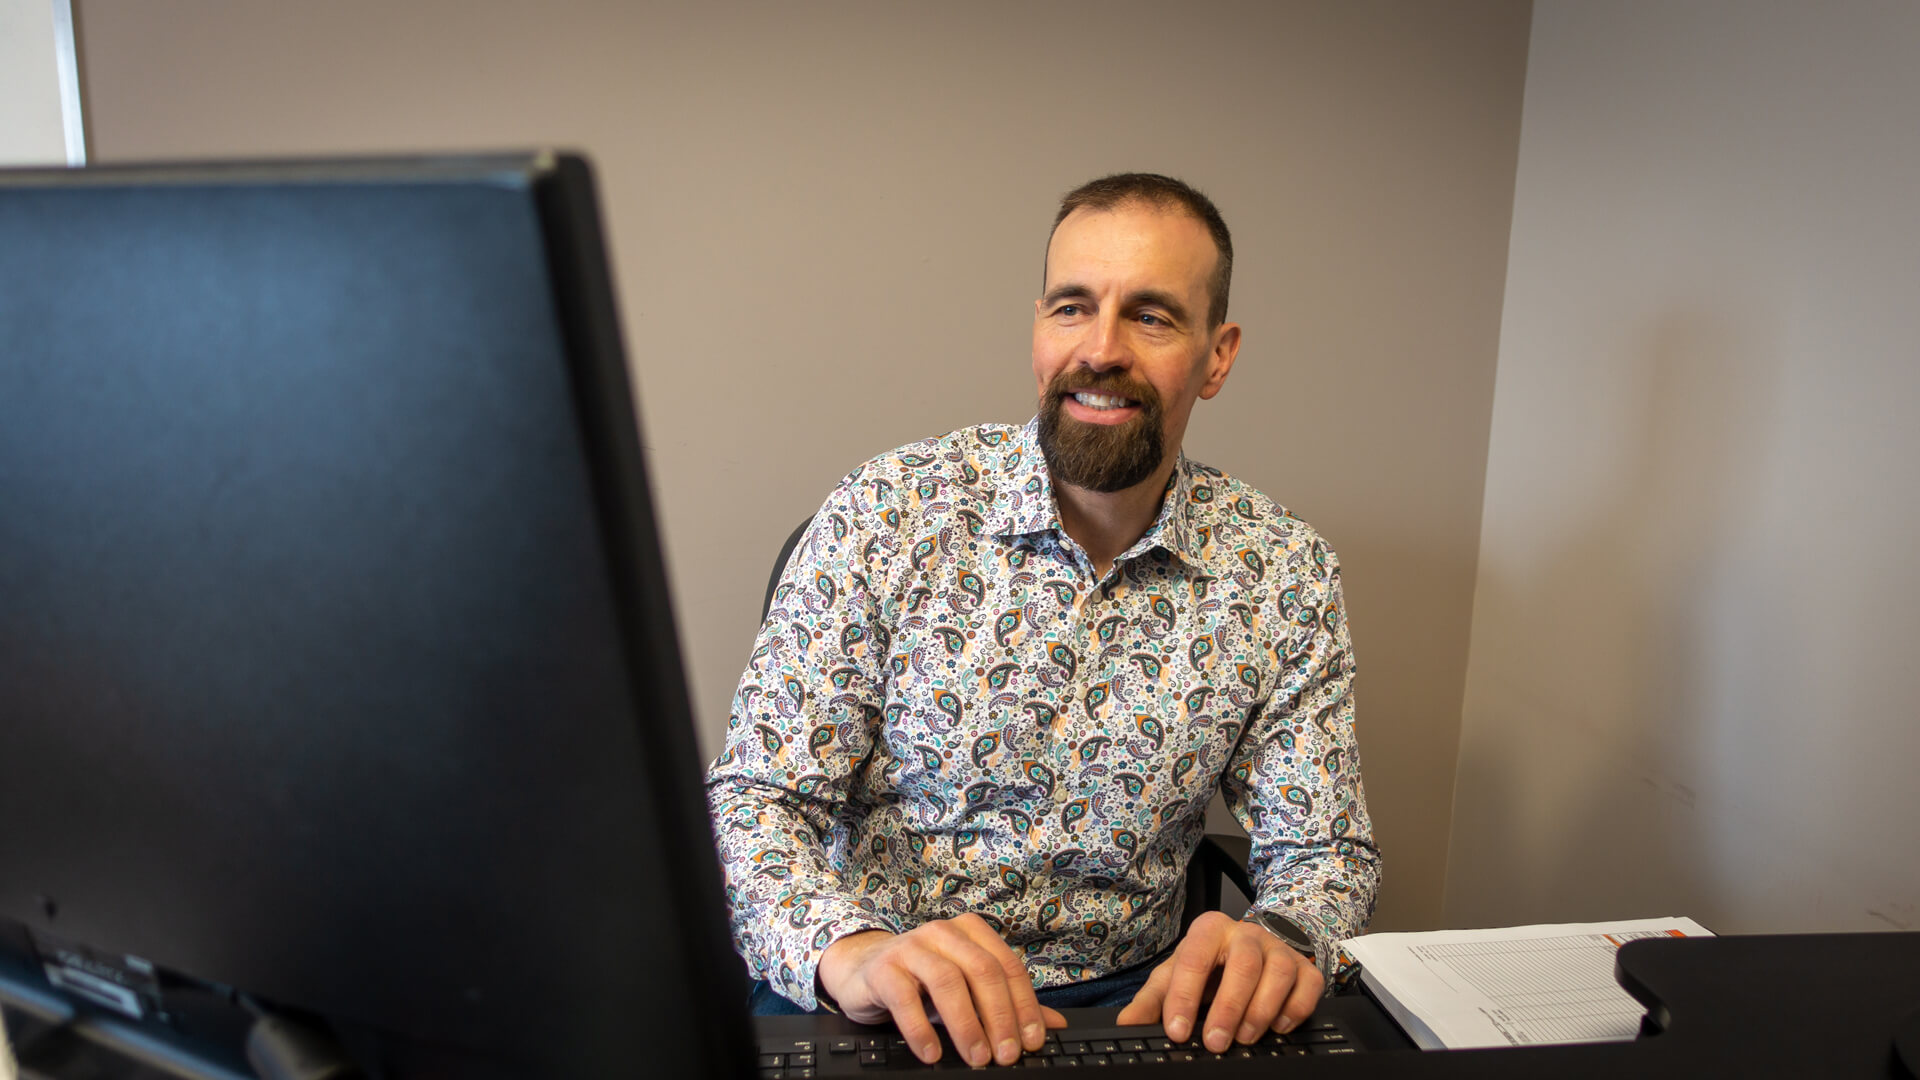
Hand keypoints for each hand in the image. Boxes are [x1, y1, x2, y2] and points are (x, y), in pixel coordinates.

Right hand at [816, 914, 1066, 1066]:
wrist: (863, 971)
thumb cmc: (922, 981)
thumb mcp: (967, 990)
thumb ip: (1008, 1004)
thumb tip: (1055, 1025)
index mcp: (971, 932)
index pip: (1007, 966)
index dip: (1024, 1006)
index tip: (1032, 1042)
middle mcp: (943, 932)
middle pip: (982, 971)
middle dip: (1000, 1016)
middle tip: (1006, 1055)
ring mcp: (911, 946)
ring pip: (948, 981)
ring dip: (966, 1024)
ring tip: (976, 1058)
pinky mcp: (883, 968)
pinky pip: (906, 998)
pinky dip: (922, 1029)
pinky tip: (932, 1053)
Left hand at [1115, 911, 1322, 1051]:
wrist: (1254, 947)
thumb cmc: (1211, 964)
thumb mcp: (1177, 974)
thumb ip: (1152, 999)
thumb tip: (1127, 1024)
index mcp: (1209, 930)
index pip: (1194, 959)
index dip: (1184, 996)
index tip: (1176, 1030)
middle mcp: (1247, 933)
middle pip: (1242, 964)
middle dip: (1228, 1007)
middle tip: (1215, 1042)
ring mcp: (1280, 948)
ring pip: (1279, 972)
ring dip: (1261, 1010)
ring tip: (1244, 1038)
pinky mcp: (1305, 967)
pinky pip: (1308, 985)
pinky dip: (1295, 1009)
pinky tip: (1278, 1028)